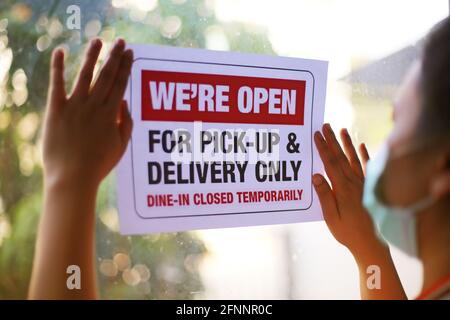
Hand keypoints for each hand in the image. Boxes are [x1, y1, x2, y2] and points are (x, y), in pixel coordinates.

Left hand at [43, 38, 132, 189]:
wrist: (73, 177)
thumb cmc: (99, 165)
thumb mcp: (121, 146)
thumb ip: (126, 123)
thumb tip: (124, 102)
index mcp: (111, 114)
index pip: (120, 84)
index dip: (126, 67)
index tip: (130, 53)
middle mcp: (94, 106)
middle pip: (106, 76)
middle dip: (115, 57)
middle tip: (121, 42)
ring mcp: (75, 106)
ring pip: (85, 75)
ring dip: (92, 56)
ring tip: (99, 41)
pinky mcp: (56, 110)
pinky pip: (57, 85)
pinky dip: (57, 67)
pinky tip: (60, 51)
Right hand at [313, 123, 384, 256]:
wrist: (371, 242)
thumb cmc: (348, 232)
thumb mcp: (331, 217)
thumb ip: (324, 195)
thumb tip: (315, 175)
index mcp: (342, 189)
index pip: (330, 163)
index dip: (323, 148)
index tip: (317, 135)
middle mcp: (354, 183)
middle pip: (341, 157)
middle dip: (332, 140)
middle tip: (326, 125)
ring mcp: (363, 184)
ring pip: (354, 159)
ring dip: (347, 144)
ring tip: (342, 130)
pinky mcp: (370, 188)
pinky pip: (367, 168)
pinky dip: (365, 156)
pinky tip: (362, 146)